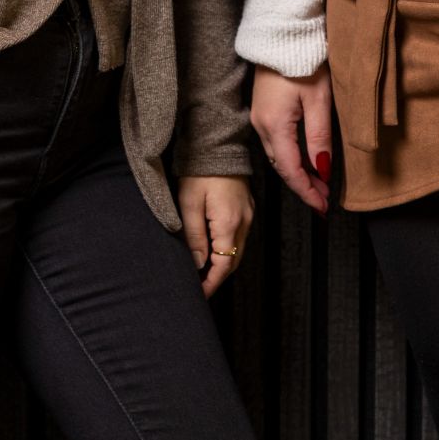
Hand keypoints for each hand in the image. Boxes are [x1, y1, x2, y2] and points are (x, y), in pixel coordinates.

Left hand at [175, 175, 253, 297]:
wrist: (218, 145)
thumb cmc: (200, 171)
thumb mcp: (189, 204)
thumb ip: (194, 236)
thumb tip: (198, 264)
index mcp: (229, 223)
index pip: (224, 264)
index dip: (212, 282)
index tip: (199, 294)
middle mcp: (244, 222)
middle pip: (234, 261)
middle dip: (218, 277)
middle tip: (201, 288)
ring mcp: (248, 214)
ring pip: (238, 249)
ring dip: (224, 263)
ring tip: (205, 273)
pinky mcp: (247, 207)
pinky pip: (240, 236)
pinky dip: (228, 249)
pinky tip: (215, 250)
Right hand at [248, 66, 335, 215]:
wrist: (282, 34)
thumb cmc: (303, 61)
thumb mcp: (319, 100)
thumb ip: (320, 137)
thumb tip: (323, 170)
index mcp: (275, 125)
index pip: (290, 170)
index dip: (307, 191)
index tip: (322, 207)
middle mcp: (261, 125)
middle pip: (282, 166)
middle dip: (303, 185)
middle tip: (324, 200)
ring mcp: (259, 117)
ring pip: (278, 155)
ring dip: (297, 172)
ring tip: (319, 183)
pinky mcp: (262, 110)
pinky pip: (276, 142)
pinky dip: (291, 156)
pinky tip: (306, 159)